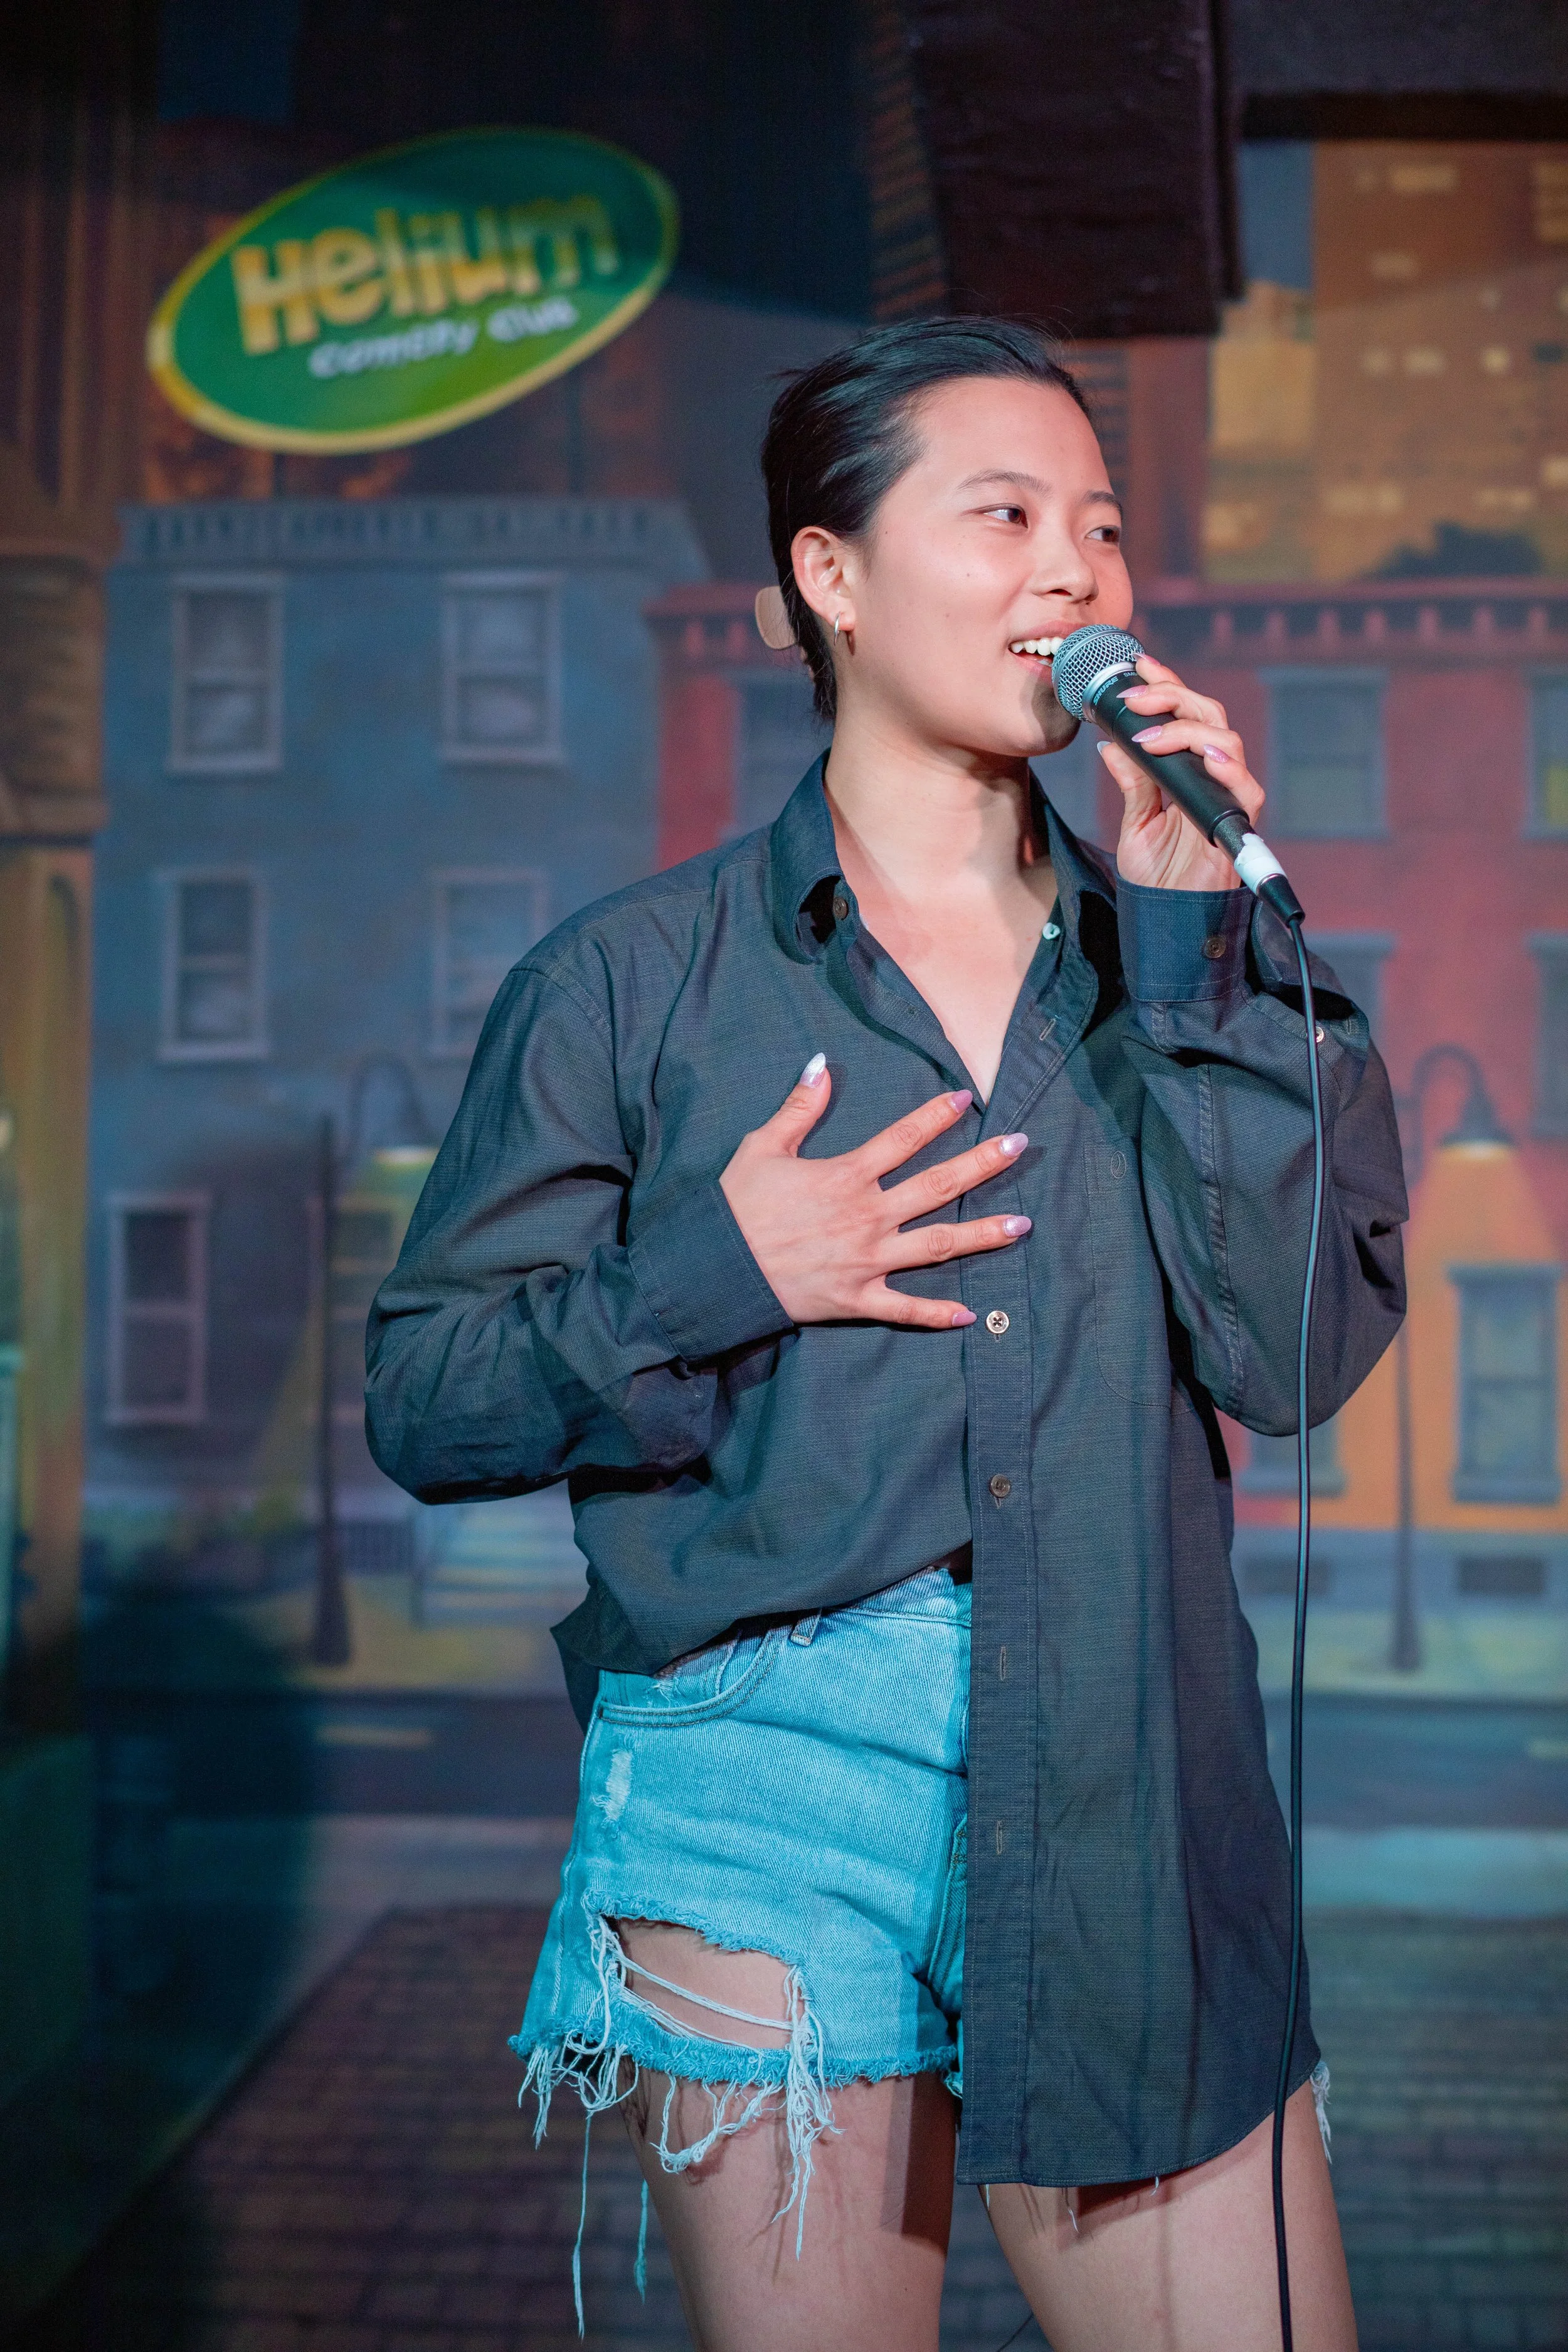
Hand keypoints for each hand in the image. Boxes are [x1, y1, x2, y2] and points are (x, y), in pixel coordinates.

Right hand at [719, 1060, 1030, 1330]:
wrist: (713, 1269)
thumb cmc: (736, 1206)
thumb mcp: (762, 1147)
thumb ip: (799, 1107)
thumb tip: (820, 1064)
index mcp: (847, 1176)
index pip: (904, 1138)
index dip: (937, 1115)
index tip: (967, 1098)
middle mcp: (867, 1216)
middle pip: (938, 1186)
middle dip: (983, 1164)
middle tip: (1021, 1146)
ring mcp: (867, 1261)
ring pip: (937, 1245)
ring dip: (983, 1235)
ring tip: (1023, 1225)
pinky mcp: (857, 1299)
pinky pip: (905, 1309)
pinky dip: (937, 1315)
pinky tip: (970, 1316)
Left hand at [1099, 655, 1265, 892]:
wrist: (1168, 920)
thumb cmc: (1158, 876)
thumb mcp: (1135, 822)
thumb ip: (1132, 783)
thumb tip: (1109, 743)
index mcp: (1189, 771)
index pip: (1184, 715)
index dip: (1166, 685)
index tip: (1136, 664)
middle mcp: (1213, 777)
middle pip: (1207, 716)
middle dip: (1171, 696)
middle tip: (1132, 695)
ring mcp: (1228, 798)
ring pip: (1226, 741)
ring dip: (1187, 729)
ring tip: (1150, 734)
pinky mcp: (1238, 826)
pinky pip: (1246, 788)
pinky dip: (1226, 767)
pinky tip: (1204, 755)